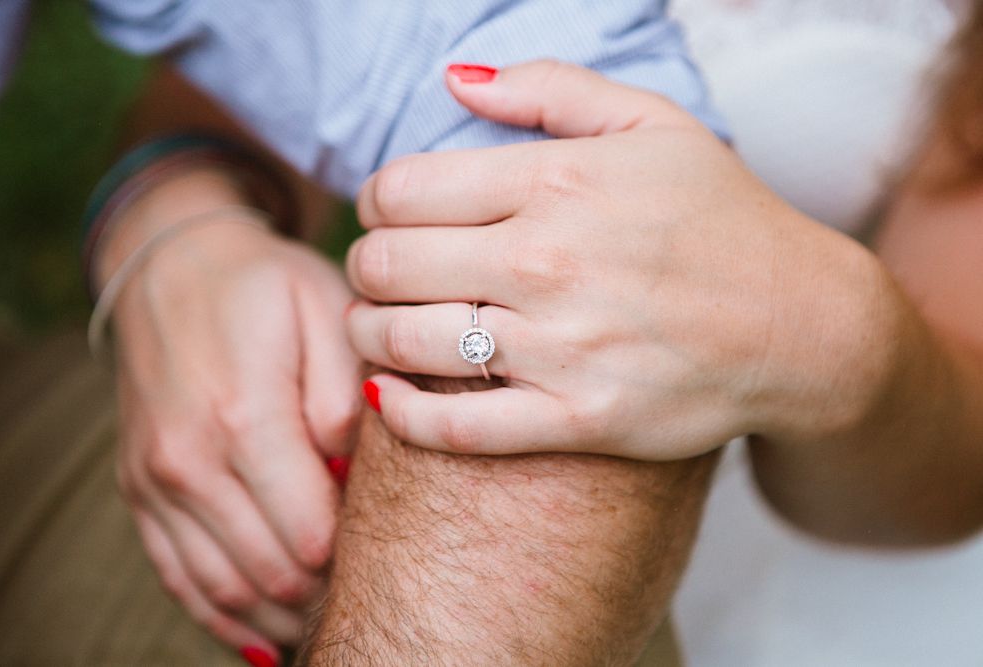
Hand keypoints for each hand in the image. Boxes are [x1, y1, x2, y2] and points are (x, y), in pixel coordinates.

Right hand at [104, 170, 360, 659]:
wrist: (170, 266)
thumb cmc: (265, 286)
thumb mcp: (325, 310)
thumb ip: (344, 398)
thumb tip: (349, 476)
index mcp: (243, 417)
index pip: (311, 536)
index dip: (359, 556)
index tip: (390, 543)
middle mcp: (187, 460)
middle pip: (270, 574)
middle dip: (327, 591)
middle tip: (373, 585)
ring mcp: (153, 481)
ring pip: (223, 591)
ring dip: (281, 616)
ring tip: (331, 613)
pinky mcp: (137, 491)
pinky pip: (177, 579)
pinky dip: (223, 616)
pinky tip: (267, 629)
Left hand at [345, 61, 879, 459]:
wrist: (803, 326)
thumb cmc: (722, 219)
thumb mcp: (653, 123)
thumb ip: (549, 88)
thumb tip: (455, 80)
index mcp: (557, 183)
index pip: (402, 190)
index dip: (375, 203)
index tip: (388, 216)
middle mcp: (548, 262)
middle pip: (388, 265)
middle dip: (364, 267)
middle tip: (377, 273)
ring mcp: (563, 347)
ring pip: (405, 342)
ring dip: (368, 334)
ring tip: (375, 327)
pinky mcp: (579, 418)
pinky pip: (458, 427)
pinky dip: (403, 415)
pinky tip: (385, 397)